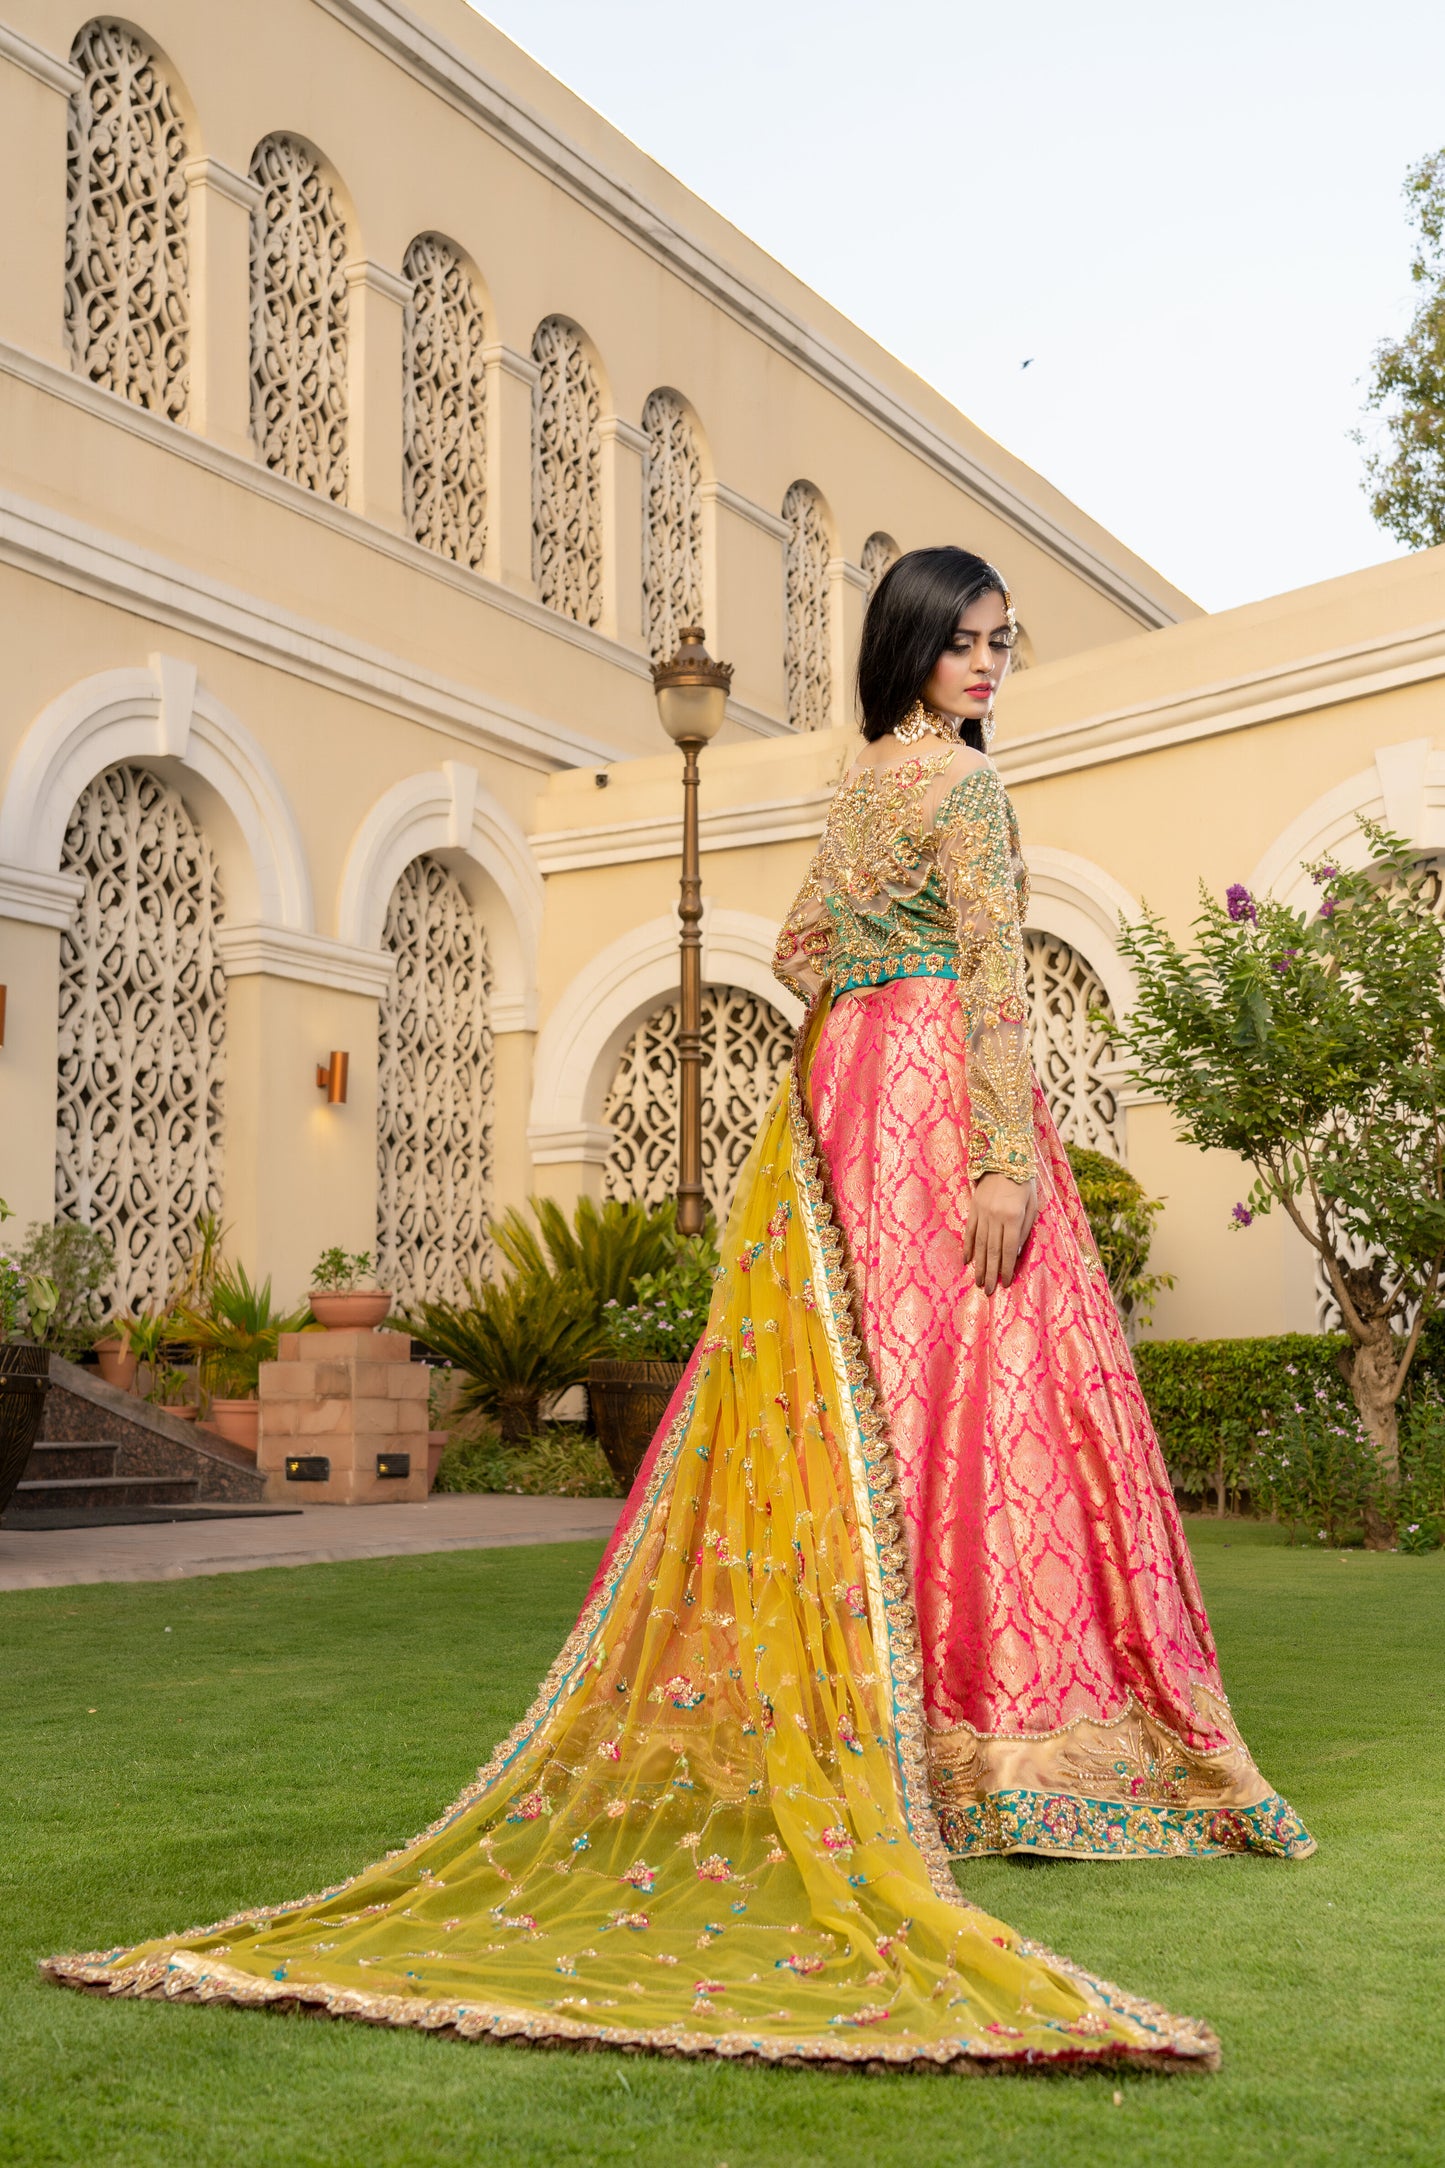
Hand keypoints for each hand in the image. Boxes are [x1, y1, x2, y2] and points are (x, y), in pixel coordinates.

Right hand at [964, 1174, 1037, 1295]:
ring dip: (978, 1265)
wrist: (1004, 1158)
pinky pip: (969, 1231)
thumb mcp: (1032, 1205)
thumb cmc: (1024, 1183)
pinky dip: (967, 1247)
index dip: (1006, 1268)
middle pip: (991, 1250)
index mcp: (1013, 1217)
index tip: (1004, 1282)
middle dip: (990, 1272)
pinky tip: (967, 1261)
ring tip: (977, 1281)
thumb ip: (1025, 1230)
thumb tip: (1014, 1254)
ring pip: (979, 1244)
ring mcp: (982, 1212)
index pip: (1008, 1249)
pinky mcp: (973, 1208)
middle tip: (987, 1290)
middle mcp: (995, 1216)